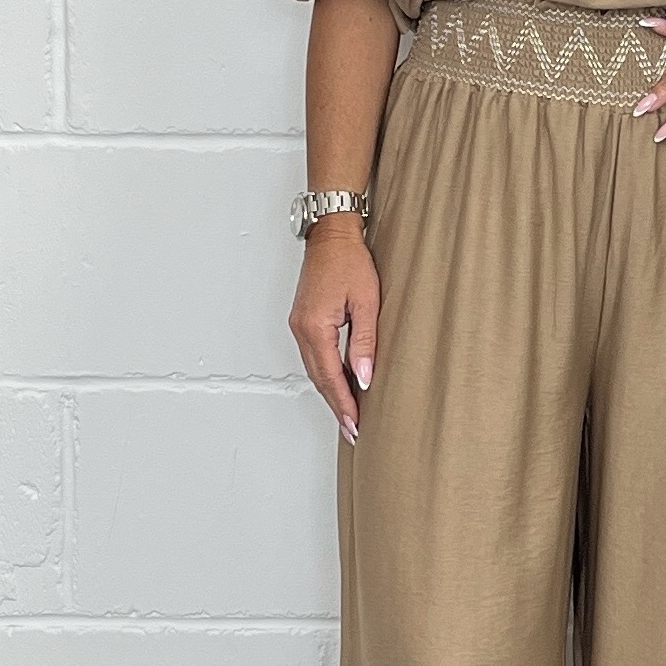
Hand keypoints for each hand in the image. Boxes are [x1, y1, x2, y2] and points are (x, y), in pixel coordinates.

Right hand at [289, 218, 377, 444]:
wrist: (332, 235)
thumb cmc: (349, 261)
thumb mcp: (366, 302)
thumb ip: (364, 342)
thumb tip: (364, 377)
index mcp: (315, 327)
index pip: (330, 377)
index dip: (344, 404)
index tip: (355, 424)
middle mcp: (301, 329)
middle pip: (318, 379)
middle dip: (336, 406)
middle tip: (353, 429)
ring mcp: (299, 325)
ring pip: (314, 370)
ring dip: (331, 392)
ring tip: (349, 413)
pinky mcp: (303, 321)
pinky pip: (314, 356)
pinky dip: (326, 374)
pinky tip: (340, 384)